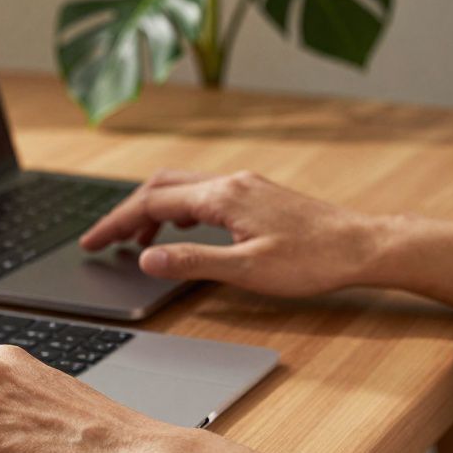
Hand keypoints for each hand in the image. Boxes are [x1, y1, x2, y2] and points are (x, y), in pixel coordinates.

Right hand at [79, 169, 383, 297]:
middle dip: (124, 212)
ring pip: (180, 186)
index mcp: (222, 196)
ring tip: (133, 242)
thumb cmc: (311, 261)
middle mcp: (230, 182)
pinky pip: (200, 193)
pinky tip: (178, 231)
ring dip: (149, 210)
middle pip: (159, 185)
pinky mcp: (255, 195)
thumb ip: (192, 262)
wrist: (363, 247)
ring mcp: (243, 186)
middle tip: (101, 239)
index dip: (114, 223)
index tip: (90, 242)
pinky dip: (175, 210)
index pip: (151, 203)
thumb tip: (145, 259)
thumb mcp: (246, 269)